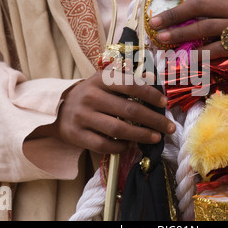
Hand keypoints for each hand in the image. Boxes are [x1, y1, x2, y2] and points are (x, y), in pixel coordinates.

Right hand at [48, 71, 175, 154]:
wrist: (58, 108)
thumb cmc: (90, 94)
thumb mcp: (104, 81)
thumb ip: (127, 80)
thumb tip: (154, 81)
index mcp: (100, 80)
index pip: (130, 85)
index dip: (150, 94)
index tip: (164, 103)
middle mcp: (91, 97)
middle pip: (128, 110)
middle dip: (153, 119)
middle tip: (169, 127)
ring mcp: (83, 117)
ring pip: (117, 129)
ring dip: (141, 135)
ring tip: (156, 138)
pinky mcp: (77, 135)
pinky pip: (103, 145)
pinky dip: (120, 147)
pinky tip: (130, 145)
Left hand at [148, 0, 227, 58]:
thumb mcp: (227, 9)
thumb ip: (207, 5)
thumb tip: (170, 12)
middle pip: (197, 5)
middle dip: (172, 14)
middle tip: (153, 22)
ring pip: (203, 27)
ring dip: (179, 34)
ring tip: (161, 38)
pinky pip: (214, 49)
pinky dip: (197, 54)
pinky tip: (183, 57)